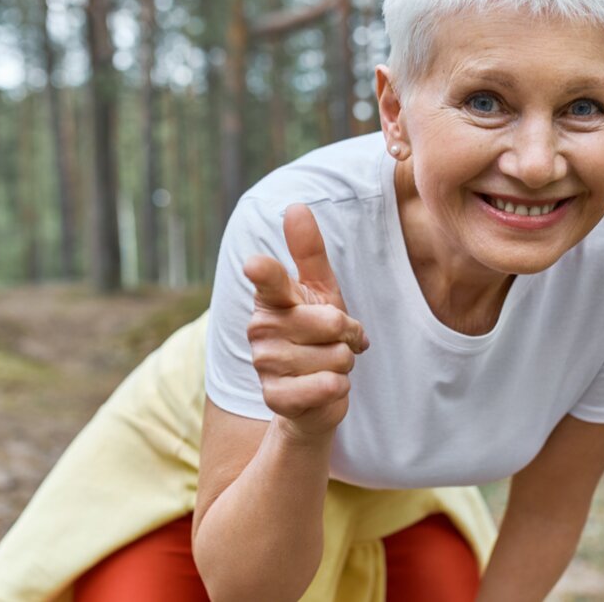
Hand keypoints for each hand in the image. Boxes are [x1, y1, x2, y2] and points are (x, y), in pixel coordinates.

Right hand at [243, 204, 368, 440]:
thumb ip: (308, 251)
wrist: (314, 394)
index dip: (263, 271)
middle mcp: (261, 327)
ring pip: (337, 356)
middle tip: (336, 341)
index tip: (255, 264)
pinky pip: (327, 385)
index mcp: (272, 298)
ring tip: (326, 365)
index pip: (269, 279)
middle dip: (349, 334)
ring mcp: (265, 363)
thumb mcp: (320, 289)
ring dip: (344, 363)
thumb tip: (295, 206)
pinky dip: (337, 387)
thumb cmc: (318, 335)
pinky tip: (325, 387)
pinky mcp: (275, 397)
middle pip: (332, 322)